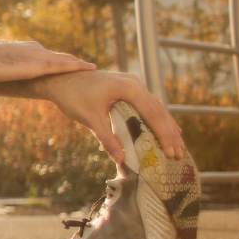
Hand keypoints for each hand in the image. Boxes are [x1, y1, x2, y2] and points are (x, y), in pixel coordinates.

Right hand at [0, 40, 95, 82]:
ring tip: (95, 69)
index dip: (62, 63)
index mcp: (24, 50)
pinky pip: (62, 66)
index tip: (75, 67)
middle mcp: (34, 50)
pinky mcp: (36, 65)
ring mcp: (36, 56)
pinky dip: (77, 67)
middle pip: (61, 57)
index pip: (48, 57)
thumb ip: (1, 69)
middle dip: (75, 63)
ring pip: (65, 60)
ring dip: (80, 65)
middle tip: (91, 69)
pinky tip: (90, 68)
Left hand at [32, 71, 186, 163]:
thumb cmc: (72, 97)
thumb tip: (121, 160)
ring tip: (178, 145)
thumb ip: (107, 138)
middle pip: (158, 111)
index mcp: (129, 88)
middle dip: (169, 134)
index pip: (152, 115)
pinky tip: (165, 129)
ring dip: (166, 126)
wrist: (59, 78)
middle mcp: (134, 82)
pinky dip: (156, 118)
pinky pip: (147, 104)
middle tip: (179, 154)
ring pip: (155, 107)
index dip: (164, 135)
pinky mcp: (127, 87)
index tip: (172, 153)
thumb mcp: (90, 119)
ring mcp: (132, 83)